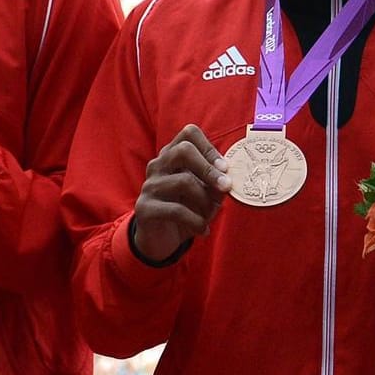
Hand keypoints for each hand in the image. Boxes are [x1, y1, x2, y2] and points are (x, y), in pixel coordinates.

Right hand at [131, 124, 232, 263]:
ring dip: (205, 201)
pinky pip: (176, 210)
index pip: (189, 133)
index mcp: (172, 156)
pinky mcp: (145, 208)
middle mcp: (158, 165)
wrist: (160, 240)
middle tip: (225, 186)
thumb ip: (216, 185)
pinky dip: (196, 222)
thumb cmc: (186, 212)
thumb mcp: (206, 196)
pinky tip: (203, 230)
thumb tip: (229, 180)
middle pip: (184, 150)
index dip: (209, 148)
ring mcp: (149, 185)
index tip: (224, 168)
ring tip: (209, 216)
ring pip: (183, 181)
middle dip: (209, 169)